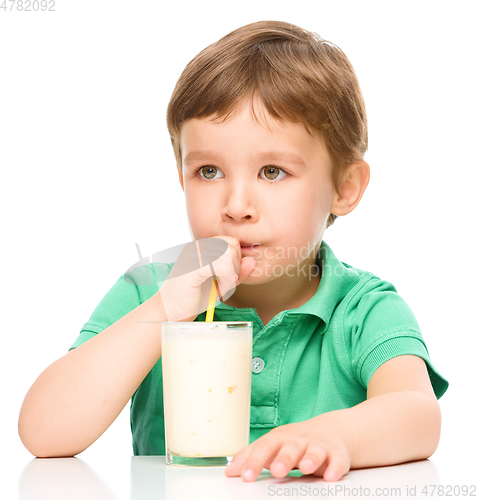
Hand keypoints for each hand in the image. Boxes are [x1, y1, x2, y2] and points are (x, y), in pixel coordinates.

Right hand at [157, 235, 256, 321]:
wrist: (170, 311)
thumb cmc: (193, 297)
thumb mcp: (222, 283)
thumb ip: (237, 272)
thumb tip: (252, 261)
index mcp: (203, 246)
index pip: (232, 242)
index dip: (236, 260)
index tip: (229, 278)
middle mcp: (197, 246)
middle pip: (232, 246)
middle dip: (235, 268)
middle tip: (225, 285)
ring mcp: (193, 255)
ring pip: (229, 255)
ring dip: (231, 276)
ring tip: (220, 288)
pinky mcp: (192, 267)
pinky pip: (222, 266)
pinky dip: (226, 281)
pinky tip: (219, 290)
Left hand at [225, 419, 350, 481]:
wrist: (332, 430)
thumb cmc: (296, 441)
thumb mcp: (273, 445)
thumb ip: (251, 457)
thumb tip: (230, 472)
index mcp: (280, 439)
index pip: (265, 447)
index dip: (254, 461)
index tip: (245, 476)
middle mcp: (299, 441)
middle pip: (291, 447)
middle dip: (284, 458)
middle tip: (276, 470)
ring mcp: (319, 446)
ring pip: (314, 450)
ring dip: (310, 459)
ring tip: (304, 468)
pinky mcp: (337, 455)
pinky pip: (338, 461)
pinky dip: (335, 467)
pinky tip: (330, 476)